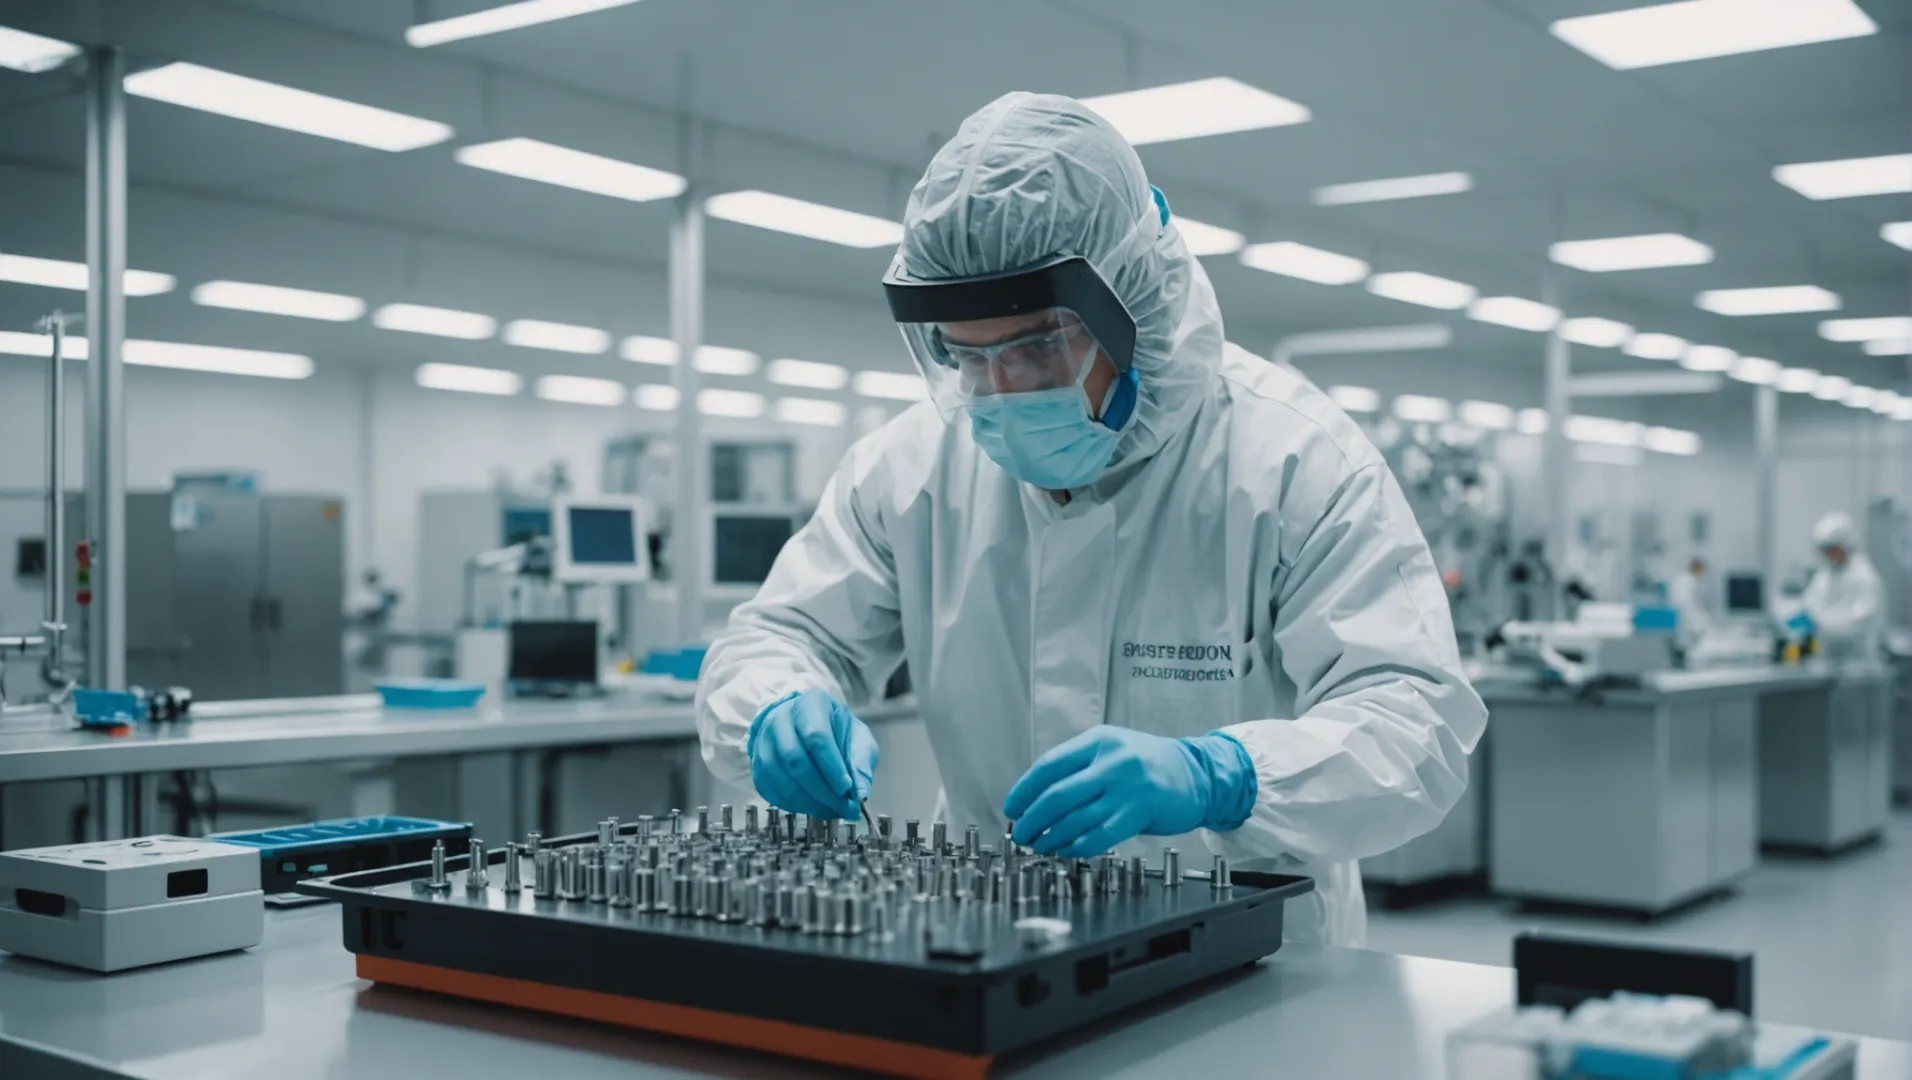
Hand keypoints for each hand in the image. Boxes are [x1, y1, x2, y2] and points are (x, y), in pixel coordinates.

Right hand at [748, 689, 877, 820]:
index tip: (847, 789)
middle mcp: (781, 720)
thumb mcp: (858, 738)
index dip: (831, 767)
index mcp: (810, 705)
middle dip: (822, 790)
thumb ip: (861, 762)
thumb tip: (861, 794)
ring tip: (832, 810)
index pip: (816, 737)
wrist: (806, 725)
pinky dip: (794, 805)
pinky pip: (771, 790)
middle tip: (843, 807)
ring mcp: (764, 742)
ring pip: (780, 778)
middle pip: (795, 760)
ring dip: (808, 802)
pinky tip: (813, 807)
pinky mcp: (757, 764)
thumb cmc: (835, 730)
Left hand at [1002, 726, 1252, 857]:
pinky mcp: (1140, 812)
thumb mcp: (1112, 749)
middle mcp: (1112, 761)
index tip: (1012, 807)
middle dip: (1032, 818)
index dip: (1024, 790)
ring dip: (1051, 837)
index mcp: (1099, 741)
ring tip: (1040, 845)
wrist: (1198, 774)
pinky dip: (1078, 847)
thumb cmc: (1149, 764)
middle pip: (1057, 795)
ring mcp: (1128, 787)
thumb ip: (1079, 766)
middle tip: (1020, 833)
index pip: (1049, 766)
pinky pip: (1100, 836)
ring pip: (1075, 818)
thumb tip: (1035, 797)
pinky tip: (1067, 850)